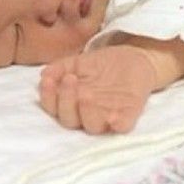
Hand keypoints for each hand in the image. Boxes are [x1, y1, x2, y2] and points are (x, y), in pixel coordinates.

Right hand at [38, 45, 157, 134]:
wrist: (138, 57)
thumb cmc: (105, 63)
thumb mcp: (81, 61)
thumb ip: (62, 66)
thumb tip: (45, 73)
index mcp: (72, 103)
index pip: (54, 107)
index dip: (48, 96)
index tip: (48, 80)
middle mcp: (87, 114)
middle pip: (70, 119)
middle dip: (66, 100)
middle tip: (70, 79)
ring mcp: (108, 116)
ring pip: (92, 126)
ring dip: (86, 112)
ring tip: (86, 93)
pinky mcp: (129, 115)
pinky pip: (122, 126)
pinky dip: (117, 124)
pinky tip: (113, 118)